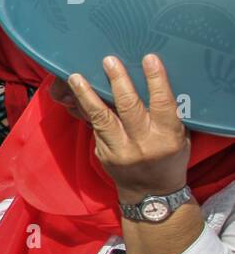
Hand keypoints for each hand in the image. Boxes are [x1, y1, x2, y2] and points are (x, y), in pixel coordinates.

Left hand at [66, 54, 189, 203]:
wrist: (150, 194)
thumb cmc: (169, 159)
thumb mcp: (178, 138)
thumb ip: (166, 116)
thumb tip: (149, 82)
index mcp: (167, 137)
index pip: (162, 103)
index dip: (156, 80)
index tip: (149, 58)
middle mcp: (142, 144)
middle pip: (128, 107)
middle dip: (118, 81)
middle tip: (109, 61)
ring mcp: (119, 150)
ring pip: (101, 118)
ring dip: (87, 95)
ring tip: (76, 76)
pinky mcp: (103, 154)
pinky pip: (94, 127)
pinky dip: (86, 109)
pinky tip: (77, 94)